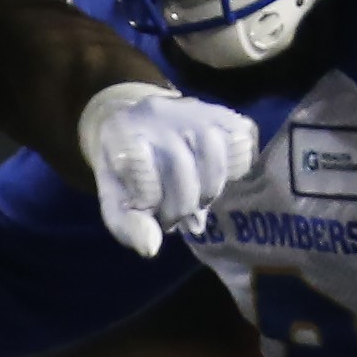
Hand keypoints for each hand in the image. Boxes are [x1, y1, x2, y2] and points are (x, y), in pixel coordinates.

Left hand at [75, 82, 259, 257]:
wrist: (139, 125)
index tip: (148, 207)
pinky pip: (241, 143)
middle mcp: (157, 113)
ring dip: (210, 188)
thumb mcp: (115, 199)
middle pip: (181, 164)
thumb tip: (151, 248)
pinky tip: (214, 178)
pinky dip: (234, 169)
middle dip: (181, 204)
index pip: (144, 175)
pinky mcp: (222, 112)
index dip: (151, 201)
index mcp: (122, 133)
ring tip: (196, 201)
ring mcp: (192, 108)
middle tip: (174, 217)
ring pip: (215, 150)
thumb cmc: (125, 172)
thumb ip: (127, 225)